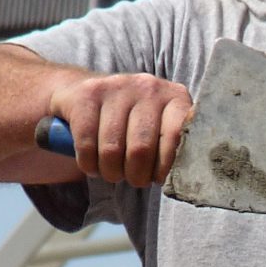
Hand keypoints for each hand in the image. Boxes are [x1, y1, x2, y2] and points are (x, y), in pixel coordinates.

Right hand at [47, 72, 193, 187]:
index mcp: (174, 97)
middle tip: (133, 179)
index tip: (157, 178)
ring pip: (112, 150)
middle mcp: (149, 87)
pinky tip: (92, 163)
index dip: (167, 165)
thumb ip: (175, 145)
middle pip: (141, 149)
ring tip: (113, 172)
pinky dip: (88, 164)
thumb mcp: (159, 126)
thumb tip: (184, 178)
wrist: (82, 89)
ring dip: (111, 172)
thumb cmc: (130, 121)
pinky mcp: (88, 94)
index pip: (178, 134)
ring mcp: (117, 87)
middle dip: (136, 176)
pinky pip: (87, 144)